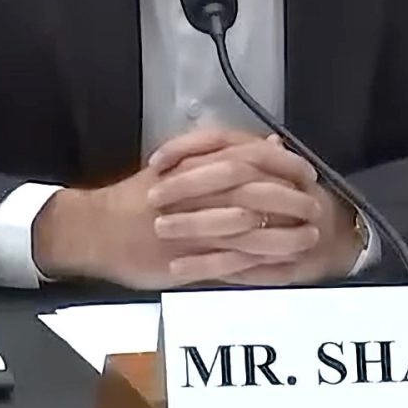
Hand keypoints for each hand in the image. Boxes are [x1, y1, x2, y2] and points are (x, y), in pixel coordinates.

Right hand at [34, 128, 340, 288]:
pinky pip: (231, 262)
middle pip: (254, 193)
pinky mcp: (185, 259)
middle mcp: (192, 194)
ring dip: (283, 235)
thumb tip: (271, 141)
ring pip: (248, 230)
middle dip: (290, 201)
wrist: (93, 229)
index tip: (307, 173)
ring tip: (308, 238)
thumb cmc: (134, 197)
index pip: (248, 159)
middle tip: (314, 207)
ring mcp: (191, 228)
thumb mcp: (176, 165)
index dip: (283, 166)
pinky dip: (260, 264)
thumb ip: (224, 155)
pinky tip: (281, 266)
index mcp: (191, 166)